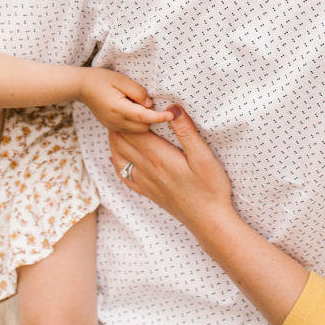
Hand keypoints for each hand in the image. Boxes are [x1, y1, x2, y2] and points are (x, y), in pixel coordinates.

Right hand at [79, 68, 172, 131]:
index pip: (144, 117)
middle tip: (147, 102)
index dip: (159, 117)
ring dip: (143, 121)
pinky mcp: (112, 127)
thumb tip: (150, 104)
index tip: (171, 115)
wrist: (81, 87)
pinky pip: (130, 130)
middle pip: (143, 127)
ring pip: (137, 131)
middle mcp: (116, 121)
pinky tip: (131, 110)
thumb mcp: (121, 80)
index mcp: (118, 109)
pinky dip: (135, 123)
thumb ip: (138, 92)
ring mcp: (113, 126)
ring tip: (136, 105)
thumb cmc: (101, 79)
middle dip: (151, 118)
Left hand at [109, 105, 234, 229]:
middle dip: (119, 124)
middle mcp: (146, 169)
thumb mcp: (203, 156)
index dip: (129, 115)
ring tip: (117, 127)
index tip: (131, 103)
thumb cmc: (210, 188)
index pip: (134, 130)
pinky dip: (117, 163)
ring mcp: (145, 182)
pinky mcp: (148, 192)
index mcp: (158, 156)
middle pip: (121, 142)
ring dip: (115, 141)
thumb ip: (186, 132)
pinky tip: (116, 158)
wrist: (208, 220)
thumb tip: (172, 108)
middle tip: (122, 110)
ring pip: (118, 157)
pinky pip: (124, 176)